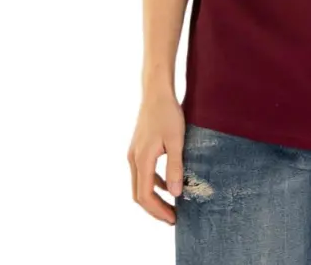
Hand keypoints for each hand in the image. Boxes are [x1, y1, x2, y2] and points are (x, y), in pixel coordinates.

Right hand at [127, 91, 184, 224]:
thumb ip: (175, 167)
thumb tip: (176, 194)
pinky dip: (155, 182)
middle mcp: (133, 159)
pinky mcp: (138, 148)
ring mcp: (134, 154)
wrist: (156, 92)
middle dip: (155, 209)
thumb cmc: (168, 113)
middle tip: (173, 218)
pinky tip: (169, 184)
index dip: (158, 211)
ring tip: (172, 205)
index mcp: (142, 160)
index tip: (173, 219)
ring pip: (140, 184)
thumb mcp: (177, 141)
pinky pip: (144, 172)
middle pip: (139, 194)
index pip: (145, 195)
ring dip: (155, 197)